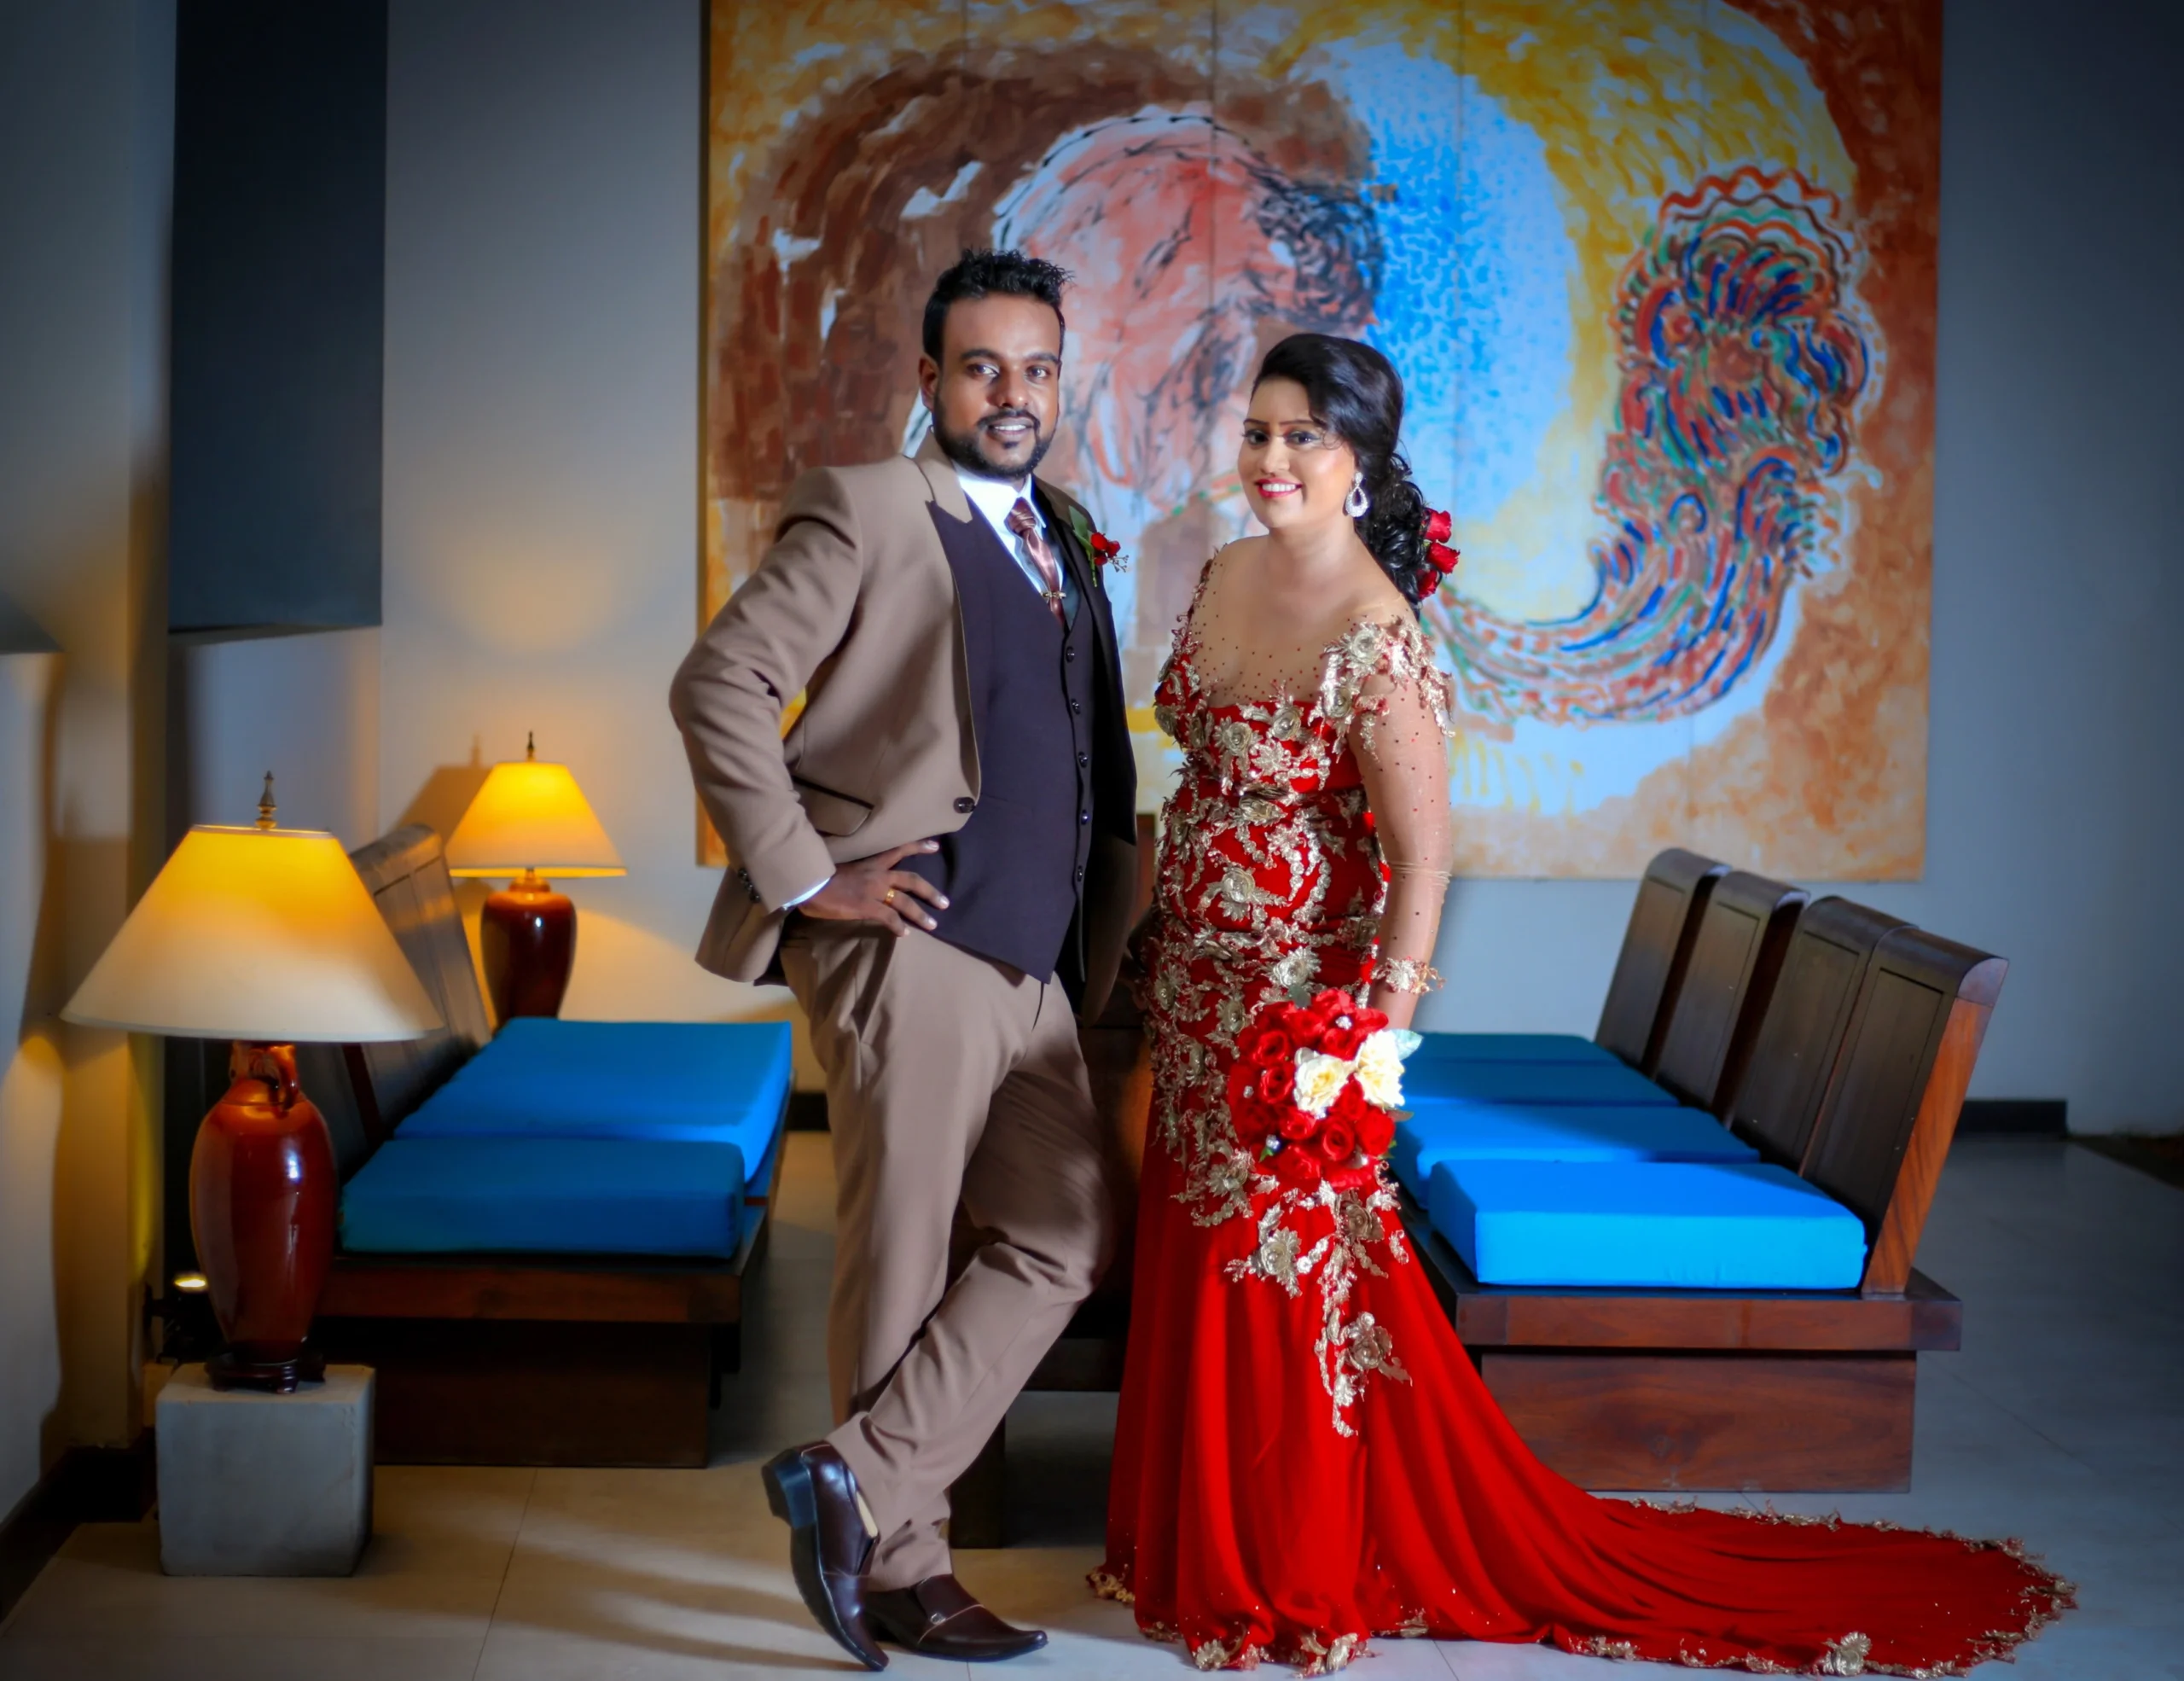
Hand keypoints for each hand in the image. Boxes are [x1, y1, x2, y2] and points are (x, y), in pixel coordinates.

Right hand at [799, 840, 946, 936]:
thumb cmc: (820, 875)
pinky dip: (898, 927)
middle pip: (911, 880)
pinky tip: (904, 934)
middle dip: (930, 891)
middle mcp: (877, 874)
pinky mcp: (867, 906)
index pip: (899, 850)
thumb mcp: (843, 868)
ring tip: (933, 924)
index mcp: (871, 863)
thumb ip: (856, 874)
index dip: (918, 847)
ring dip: (921, 914)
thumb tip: (857, 882)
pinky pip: (889, 918)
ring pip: (905, 902)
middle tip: (945, 902)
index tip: (935, 846)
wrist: (809, 882)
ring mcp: (874, 891)